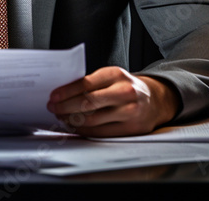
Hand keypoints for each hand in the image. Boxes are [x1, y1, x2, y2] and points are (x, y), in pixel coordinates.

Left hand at [47, 66, 179, 136]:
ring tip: (62, 117)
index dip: (66, 92)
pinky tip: (76, 126)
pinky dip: (84, 131)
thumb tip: (63, 93)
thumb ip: (91, 83)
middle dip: (65, 107)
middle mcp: (124, 92)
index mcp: (116, 75)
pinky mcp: (131, 128)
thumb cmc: (126, 87)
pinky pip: (101, 133)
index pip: (85, 84)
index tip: (53, 97)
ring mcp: (130, 111)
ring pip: (92, 120)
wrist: (155, 100)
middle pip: (87, 103)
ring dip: (72, 120)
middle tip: (53, 108)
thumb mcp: (112, 77)